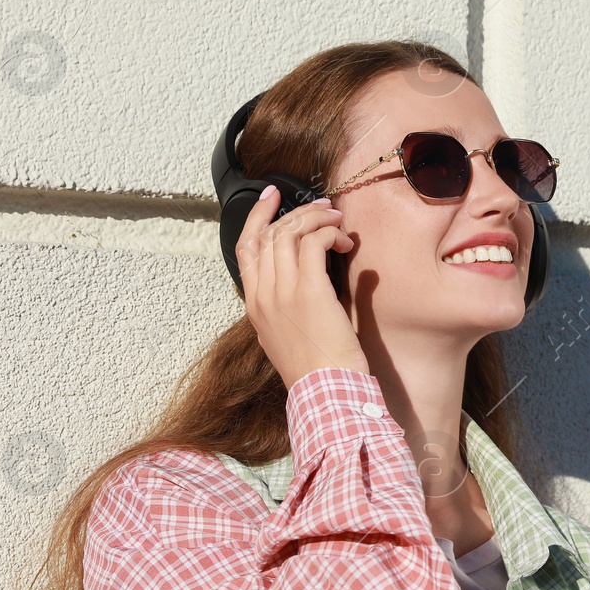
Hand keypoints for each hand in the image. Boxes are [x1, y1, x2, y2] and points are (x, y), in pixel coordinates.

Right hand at [236, 185, 371, 390]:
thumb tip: (302, 283)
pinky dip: (328, 234)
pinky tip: (343, 242)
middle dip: (295, 212)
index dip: (256, 217)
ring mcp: (282, 291)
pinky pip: (312, 243)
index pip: (245, 249)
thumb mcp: (285, 337)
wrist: (324, 392)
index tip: (271, 197)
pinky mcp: (309, 290)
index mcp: (254, 306)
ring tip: (338, 220)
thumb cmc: (315, 369)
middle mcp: (262, 295)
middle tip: (323, 205)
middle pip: (267, 234)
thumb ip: (285, 308)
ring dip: (316, 218)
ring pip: (289, 233)